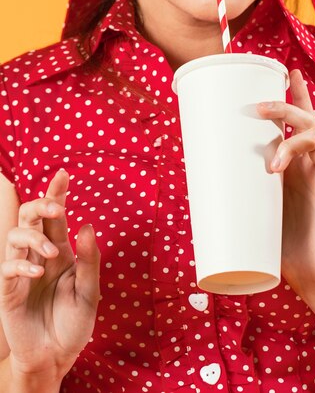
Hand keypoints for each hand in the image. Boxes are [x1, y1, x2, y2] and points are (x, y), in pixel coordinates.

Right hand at [0, 170, 99, 381]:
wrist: (57, 357)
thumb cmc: (74, 323)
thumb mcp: (90, 291)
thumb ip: (90, 260)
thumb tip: (87, 225)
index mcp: (60, 251)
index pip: (55, 216)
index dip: (56, 193)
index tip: (63, 174)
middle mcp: (39, 255)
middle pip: (30, 217)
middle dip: (41, 204)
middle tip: (57, 207)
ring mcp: (22, 271)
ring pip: (15, 236)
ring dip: (33, 237)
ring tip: (53, 253)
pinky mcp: (9, 291)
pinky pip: (7, 268)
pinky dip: (22, 265)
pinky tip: (39, 271)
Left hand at [258, 69, 314, 303]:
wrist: (309, 274)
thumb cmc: (280, 244)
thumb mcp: (254, 209)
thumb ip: (236, 191)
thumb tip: (189, 181)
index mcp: (291, 162)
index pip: (293, 120)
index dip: (290, 94)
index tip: (280, 73)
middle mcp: (310, 160)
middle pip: (303, 116)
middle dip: (282, 104)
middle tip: (257, 107)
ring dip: (291, 134)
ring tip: (270, 160)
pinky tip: (288, 161)